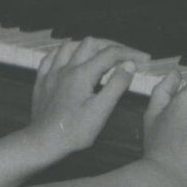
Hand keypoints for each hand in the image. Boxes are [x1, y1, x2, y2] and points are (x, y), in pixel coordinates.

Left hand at [29, 37, 146, 156]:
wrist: (43, 142)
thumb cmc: (74, 131)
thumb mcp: (101, 110)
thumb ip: (116, 85)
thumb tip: (129, 65)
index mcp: (82, 74)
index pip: (110, 54)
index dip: (130, 53)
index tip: (144, 58)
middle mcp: (66, 68)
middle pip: (90, 43)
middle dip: (111, 46)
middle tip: (124, 56)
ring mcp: (51, 73)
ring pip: (69, 46)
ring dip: (86, 46)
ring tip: (99, 53)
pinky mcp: (42, 81)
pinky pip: (50, 57)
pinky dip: (63, 53)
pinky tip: (68, 57)